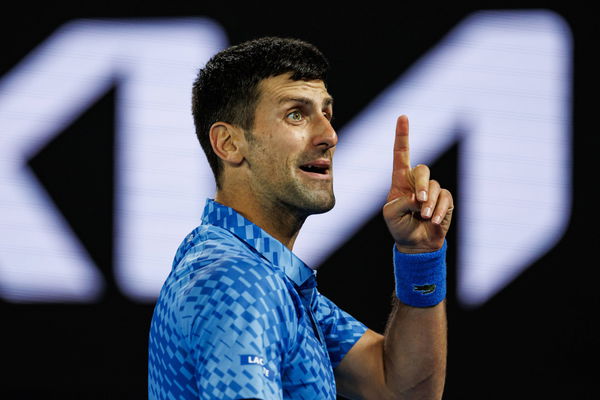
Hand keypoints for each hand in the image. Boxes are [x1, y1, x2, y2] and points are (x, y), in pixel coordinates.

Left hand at [383, 115, 453, 252]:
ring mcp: (432, 190)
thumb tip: (421, 197)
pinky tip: (433, 221)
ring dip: (429, 204)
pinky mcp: (445, 200)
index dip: (402, 135)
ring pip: (434, 187)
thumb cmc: (399, 226)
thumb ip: (402, 202)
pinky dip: (439, 210)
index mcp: (400, 180)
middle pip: (423, 169)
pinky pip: (445, 198)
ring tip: (424, 217)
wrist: (415, 243)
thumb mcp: (391, 214)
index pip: (401, 154)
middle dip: (422, 185)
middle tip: (419, 201)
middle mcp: (416, 182)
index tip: (403, 117)